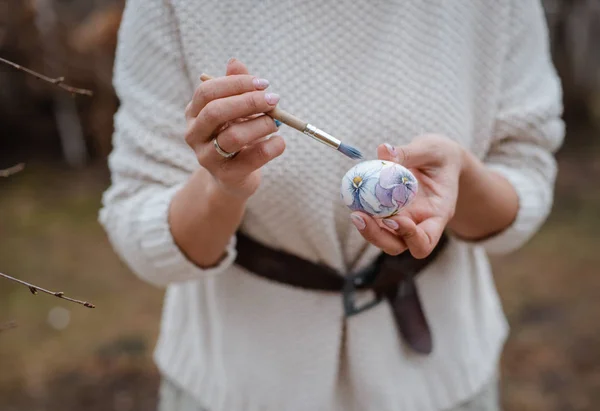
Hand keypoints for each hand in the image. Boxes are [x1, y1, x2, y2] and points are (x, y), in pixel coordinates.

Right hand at [184, 58, 285, 198]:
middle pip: (216, 112)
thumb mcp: (235, 110)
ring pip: (233, 137)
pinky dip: (271, 147)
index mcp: (194, 113)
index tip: (264, 83)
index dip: (236, 84)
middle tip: (274, 99)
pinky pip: (252, 158)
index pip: (208, 91)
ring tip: (276, 123)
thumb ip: (236, 87)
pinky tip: (279, 142)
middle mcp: (194, 134)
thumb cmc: (235, 136)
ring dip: (261, 125)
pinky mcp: (226, 176)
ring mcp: (207, 157)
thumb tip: (235, 62)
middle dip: (249, 102)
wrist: (232, 178)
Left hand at [350, 134, 464, 258]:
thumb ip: (409, 152)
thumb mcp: (431, 149)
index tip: (393, 219)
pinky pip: (374, 220)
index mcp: (437, 214)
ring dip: (367, 229)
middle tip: (360, 216)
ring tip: (355, 211)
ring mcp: (402, 220)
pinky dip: (364, 212)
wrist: (440, 160)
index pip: (426, 241)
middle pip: (397, 245)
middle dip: (377, 236)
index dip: (409, 237)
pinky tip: (354, 198)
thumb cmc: (441, 155)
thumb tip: (383, 150)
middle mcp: (419, 223)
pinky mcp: (388, 212)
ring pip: (382, 237)